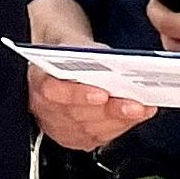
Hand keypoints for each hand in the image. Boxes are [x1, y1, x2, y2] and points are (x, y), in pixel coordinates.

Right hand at [26, 0, 151, 151]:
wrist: (61, 65)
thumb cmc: (65, 53)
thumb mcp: (70, 41)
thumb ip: (83, 48)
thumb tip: (107, 57)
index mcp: (37, 81)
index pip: (52, 92)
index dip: (78, 95)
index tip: (102, 93)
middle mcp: (45, 108)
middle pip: (77, 115)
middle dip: (109, 111)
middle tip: (134, 104)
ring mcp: (59, 126)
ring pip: (90, 130)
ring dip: (120, 120)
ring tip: (141, 108)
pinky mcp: (75, 137)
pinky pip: (99, 137)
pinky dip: (121, 126)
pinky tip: (137, 116)